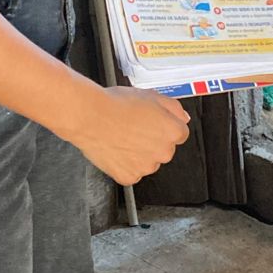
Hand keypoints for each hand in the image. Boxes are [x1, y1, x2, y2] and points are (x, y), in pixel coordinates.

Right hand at [72, 85, 189, 185]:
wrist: (90, 117)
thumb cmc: (116, 105)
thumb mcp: (151, 95)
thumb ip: (173, 108)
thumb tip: (182, 117)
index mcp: (173, 132)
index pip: (179, 133)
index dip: (164, 126)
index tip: (152, 123)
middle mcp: (163, 152)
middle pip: (164, 149)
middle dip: (153, 141)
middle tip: (134, 128)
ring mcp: (146, 167)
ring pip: (148, 161)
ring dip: (140, 153)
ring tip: (122, 137)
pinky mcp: (129, 176)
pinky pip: (131, 172)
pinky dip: (125, 164)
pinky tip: (116, 149)